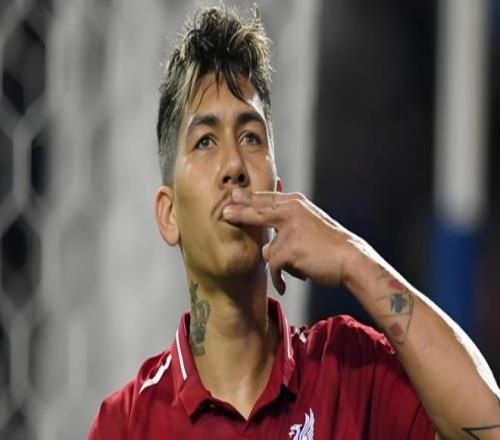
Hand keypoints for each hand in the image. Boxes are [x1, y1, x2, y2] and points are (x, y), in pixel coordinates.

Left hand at [222, 188, 362, 293]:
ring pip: (267, 250)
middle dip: (239, 213)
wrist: (350, 259)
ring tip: (296, 268)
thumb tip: (266, 245)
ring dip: (278, 263)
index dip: (247, 199)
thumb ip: (289, 226)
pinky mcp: (289, 247)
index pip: (265, 199)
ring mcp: (289, 228)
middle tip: (224, 213)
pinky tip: (283, 285)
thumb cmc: (330, 246)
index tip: (232, 197)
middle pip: (256, 211)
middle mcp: (291, 210)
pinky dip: (279, 278)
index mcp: (295, 203)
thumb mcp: (310, 224)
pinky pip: (274, 266)